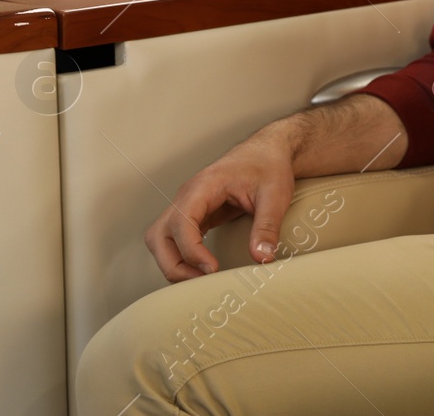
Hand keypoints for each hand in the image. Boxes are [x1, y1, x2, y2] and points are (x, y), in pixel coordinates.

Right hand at [143, 128, 295, 282]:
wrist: (267, 151)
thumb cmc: (269, 166)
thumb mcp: (275, 195)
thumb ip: (267, 226)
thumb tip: (262, 257)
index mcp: (204, 186)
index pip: (180, 222)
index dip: (192, 251)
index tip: (212, 269)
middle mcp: (187, 196)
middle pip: (158, 235)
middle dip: (173, 264)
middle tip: (201, 282)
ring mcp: (187, 205)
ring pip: (160, 240)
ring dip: (173, 263)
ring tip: (200, 279)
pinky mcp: (194, 215)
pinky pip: (175, 240)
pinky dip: (182, 258)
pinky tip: (202, 269)